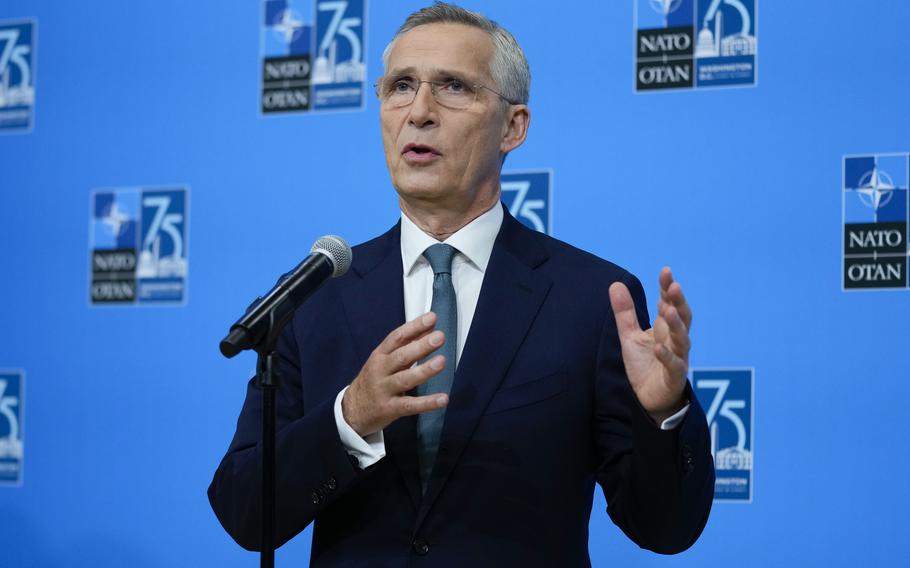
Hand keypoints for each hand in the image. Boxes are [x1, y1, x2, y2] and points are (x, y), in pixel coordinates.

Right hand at [342, 312, 448, 436]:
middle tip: (439, 337)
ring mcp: (384, 390)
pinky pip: (410, 405)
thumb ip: (408, 345)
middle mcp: (380, 370)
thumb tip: (430, 328)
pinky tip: (443, 399)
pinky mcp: (390, 409)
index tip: (431, 318)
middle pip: (401, 356)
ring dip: (424, 370)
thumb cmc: (374, 380)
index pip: (397, 337)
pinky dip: (427, 403)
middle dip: (421, 346)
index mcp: (380, 355)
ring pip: (405, 379)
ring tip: (441, 361)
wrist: (352, 410)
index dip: (414, 327)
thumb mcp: (385, 360)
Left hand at [608, 267, 691, 423]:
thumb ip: (625, 312)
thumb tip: (615, 284)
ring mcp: (678, 358)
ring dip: (676, 324)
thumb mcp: (629, 336)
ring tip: (668, 310)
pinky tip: (658, 347)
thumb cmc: (643, 365)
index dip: (667, 289)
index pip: (669, 304)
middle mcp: (675, 340)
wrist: (647, 400)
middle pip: (682, 317)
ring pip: (682, 339)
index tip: (666, 271)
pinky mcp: (674, 377)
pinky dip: (667, 356)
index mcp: (665, 329)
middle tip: (674, 285)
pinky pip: (674, 365)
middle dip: (678, 301)